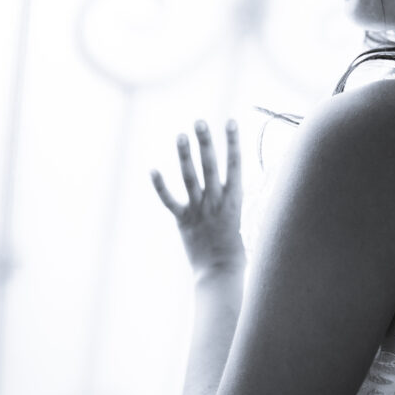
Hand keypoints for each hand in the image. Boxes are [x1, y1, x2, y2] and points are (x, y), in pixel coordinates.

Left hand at [151, 119, 244, 276]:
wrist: (220, 273)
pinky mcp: (183, 220)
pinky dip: (160, 186)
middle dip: (206, 141)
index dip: (233, 141)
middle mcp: (217, 201)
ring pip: (191, 177)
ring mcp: (199, 210)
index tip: (230, 121)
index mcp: (235, 199)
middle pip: (211, 165)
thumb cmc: (235, 249)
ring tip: (181, 135)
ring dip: (185, 155)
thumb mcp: (241, 218)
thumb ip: (233, 198)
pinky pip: (170, 200)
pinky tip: (153, 169)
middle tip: (200, 121)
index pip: (235, 164)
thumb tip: (234, 180)